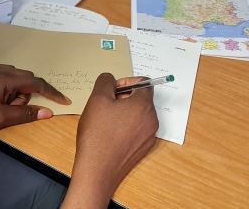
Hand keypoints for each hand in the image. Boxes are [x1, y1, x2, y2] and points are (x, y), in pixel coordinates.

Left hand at [0, 65, 70, 151]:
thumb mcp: (1, 119)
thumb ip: (26, 113)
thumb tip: (47, 112)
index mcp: (3, 78)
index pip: (35, 82)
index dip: (51, 92)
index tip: (63, 100)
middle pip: (21, 78)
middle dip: (26, 94)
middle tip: (17, 111)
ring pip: (8, 76)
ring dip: (12, 91)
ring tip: (1, 108)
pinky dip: (0, 87)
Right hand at [62, 73, 158, 208]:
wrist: (98, 169)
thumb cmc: (97, 134)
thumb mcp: (97, 98)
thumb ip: (105, 81)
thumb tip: (110, 79)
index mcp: (144, 105)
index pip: (144, 83)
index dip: (126, 82)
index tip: (112, 89)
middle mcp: (151, 120)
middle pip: (142, 99)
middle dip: (124, 97)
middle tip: (105, 103)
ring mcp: (148, 136)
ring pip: (139, 115)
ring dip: (124, 112)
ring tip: (105, 119)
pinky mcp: (142, 148)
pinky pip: (137, 130)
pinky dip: (125, 126)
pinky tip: (109, 133)